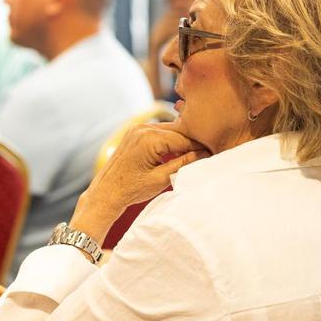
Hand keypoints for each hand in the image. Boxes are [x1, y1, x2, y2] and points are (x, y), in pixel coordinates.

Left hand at [71, 122, 209, 243]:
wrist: (106, 192)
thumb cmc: (131, 189)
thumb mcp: (161, 178)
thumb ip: (183, 163)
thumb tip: (203, 154)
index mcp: (149, 138)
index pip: (184, 139)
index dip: (200, 147)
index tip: (214, 153)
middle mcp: (143, 128)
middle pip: (178, 131)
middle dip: (192, 142)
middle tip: (209, 153)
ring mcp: (137, 129)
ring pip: (169, 131)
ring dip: (181, 141)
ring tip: (196, 154)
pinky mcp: (134, 133)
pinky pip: (158, 133)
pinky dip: (169, 141)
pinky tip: (178, 152)